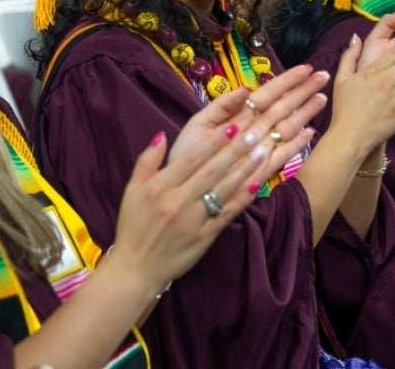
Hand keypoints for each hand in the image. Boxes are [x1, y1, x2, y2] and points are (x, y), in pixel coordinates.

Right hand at [109, 67, 325, 292]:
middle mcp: (179, 201)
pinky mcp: (206, 236)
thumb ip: (147, 162)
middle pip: (212, 170)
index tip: (231, 125)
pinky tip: (258, 184)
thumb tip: (162, 135)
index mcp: (160, 187)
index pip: (191, 159)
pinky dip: (243, 198)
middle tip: (255, 129)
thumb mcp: (132, 191)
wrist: (137, 268)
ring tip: (262, 150)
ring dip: (245, 169)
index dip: (213, 141)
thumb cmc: (133, 226)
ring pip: (224, 189)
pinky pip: (228, 213)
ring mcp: (195, 220)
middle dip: (235, 149)